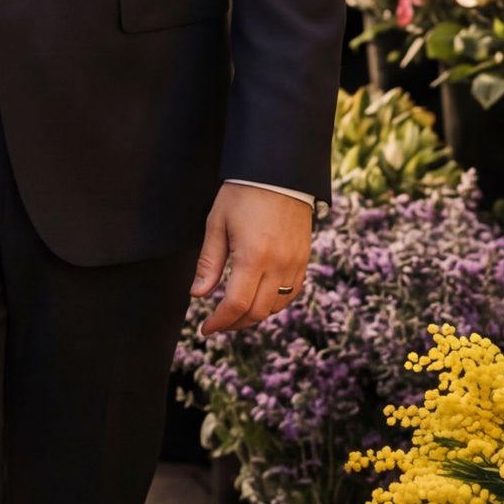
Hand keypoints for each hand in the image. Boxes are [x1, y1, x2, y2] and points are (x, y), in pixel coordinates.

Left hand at [193, 182, 313, 332]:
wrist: (279, 173)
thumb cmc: (243, 195)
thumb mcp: (217, 224)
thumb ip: (209, 262)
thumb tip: (198, 294)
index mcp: (253, 257)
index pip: (236, 304)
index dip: (220, 322)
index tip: (205, 329)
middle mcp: (278, 265)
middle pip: (258, 312)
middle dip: (235, 324)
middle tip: (218, 324)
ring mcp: (295, 264)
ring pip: (276, 307)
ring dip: (254, 315)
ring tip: (234, 312)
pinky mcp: (304, 260)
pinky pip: (292, 294)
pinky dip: (274, 303)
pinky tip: (259, 299)